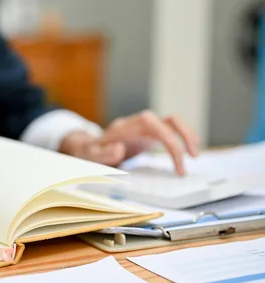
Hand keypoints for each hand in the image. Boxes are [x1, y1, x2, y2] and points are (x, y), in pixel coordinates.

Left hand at [59, 110, 199, 174]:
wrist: (87, 147)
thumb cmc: (89, 151)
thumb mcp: (90, 155)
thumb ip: (102, 153)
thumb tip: (118, 149)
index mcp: (126, 128)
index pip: (154, 126)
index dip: (169, 141)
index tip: (177, 163)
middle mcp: (138, 124)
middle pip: (170, 119)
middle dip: (186, 135)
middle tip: (194, 156)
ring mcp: (145, 128)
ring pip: (173, 123)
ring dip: (188, 136)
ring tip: (194, 156)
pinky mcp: (149, 134)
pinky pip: (171, 132)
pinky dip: (181, 141)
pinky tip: (185, 156)